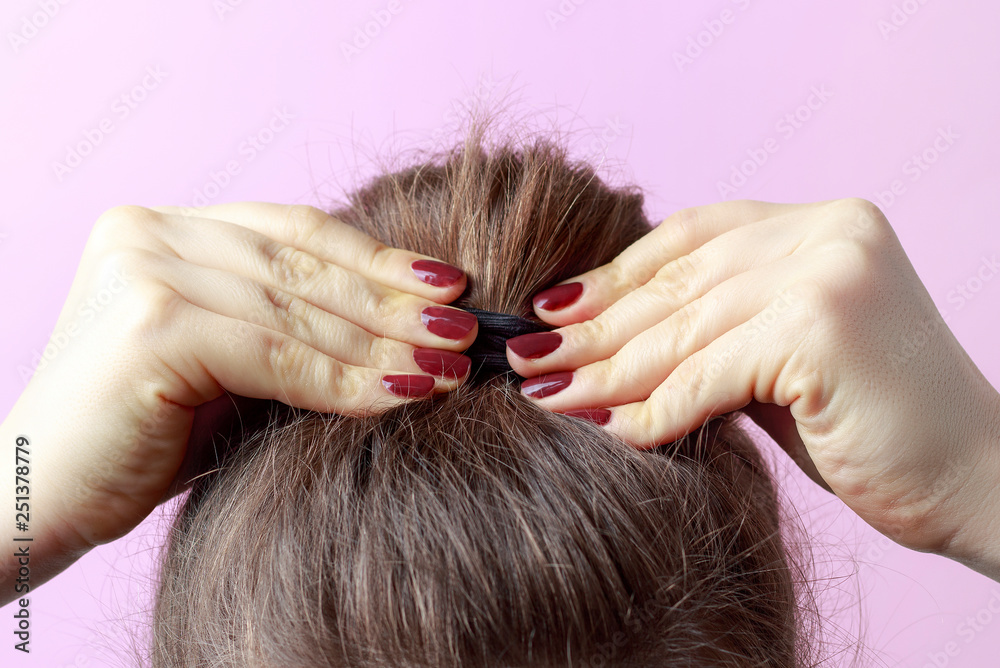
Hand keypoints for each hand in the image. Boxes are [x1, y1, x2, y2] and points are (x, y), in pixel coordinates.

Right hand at [1, 203, 475, 578]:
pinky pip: (277, 352)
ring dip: (387, 342)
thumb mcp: (226, 367)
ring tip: (450, 365)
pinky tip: (402, 394)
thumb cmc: (138, 438)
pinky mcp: (149, 324)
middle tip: (467, 330)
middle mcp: (150, 231)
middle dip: (396, 301)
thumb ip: (289, 331)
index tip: (451, 284)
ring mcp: (145, 270)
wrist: (33, 497)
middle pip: (305, 264)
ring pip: (300, 308)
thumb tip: (408, 331)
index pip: (296, 232)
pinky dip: (345, 379)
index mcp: (165, 228)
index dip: (378, 258)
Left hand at [506, 198, 999, 572]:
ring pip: (681, 331)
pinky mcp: (822, 327)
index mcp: (819, 224)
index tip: (550, 310)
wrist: (976, 482)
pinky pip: (705, 377)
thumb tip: (601, 336)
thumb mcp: (781, 358)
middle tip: (525, 360)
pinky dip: (649, 411)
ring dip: (603, 373)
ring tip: (545, 397)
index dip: (612, 275)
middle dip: (593, 329)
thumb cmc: (873, 428)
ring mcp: (828, 273)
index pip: (689, 240)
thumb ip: (715, 331)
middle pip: (677, 284)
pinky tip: (602, 431)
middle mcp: (826, 232)